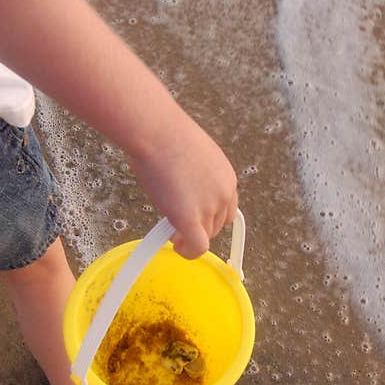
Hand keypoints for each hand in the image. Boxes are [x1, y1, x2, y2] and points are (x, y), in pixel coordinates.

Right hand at [128, 119, 237, 258]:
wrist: (156, 132)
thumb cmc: (165, 135)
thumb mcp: (192, 155)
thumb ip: (195, 177)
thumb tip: (181, 188)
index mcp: (226, 177)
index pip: (227, 208)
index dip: (211, 216)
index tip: (197, 218)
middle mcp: (223, 193)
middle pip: (217, 225)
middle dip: (199, 228)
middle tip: (179, 226)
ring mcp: (209, 207)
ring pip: (206, 237)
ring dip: (190, 238)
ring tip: (173, 232)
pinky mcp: (191, 218)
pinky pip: (197, 248)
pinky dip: (188, 252)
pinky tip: (177, 246)